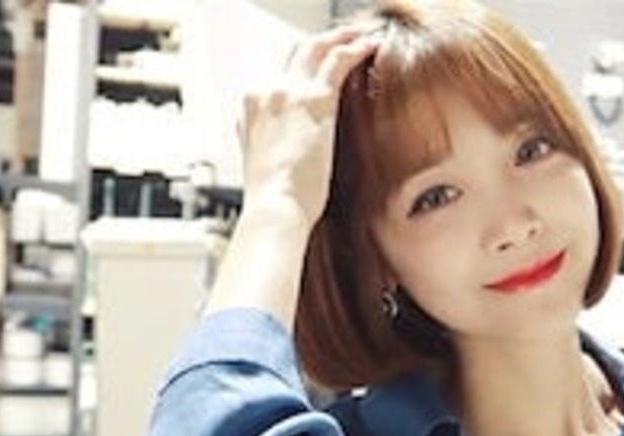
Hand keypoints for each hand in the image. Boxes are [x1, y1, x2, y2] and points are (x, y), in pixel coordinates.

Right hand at [239, 22, 380, 230]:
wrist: (274, 210)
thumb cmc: (274, 203)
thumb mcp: (267, 168)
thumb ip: (276, 149)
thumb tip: (292, 151)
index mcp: (253, 109)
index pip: (280, 77)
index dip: (303, 68)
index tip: (320, 68)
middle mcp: (266, 93)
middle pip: (297, 54)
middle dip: (322, 44)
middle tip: (344, 39)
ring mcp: (289, 92)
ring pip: (317, 48)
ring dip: (341, 38)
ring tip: (361, 36)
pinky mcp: (314, 99)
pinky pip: (338, 60)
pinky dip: (356, 48)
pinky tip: (370, 47)